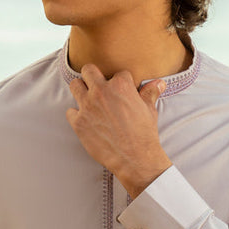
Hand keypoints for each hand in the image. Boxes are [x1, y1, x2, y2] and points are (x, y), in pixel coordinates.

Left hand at [67, 64, 171, 197]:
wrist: (134, 159)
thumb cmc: (144, 134)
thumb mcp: (149, 110)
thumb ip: (150, 93)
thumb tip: (159, 83)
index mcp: (120, 85)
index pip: (118, 73)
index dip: (121, 83)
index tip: (121, 92)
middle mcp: (101, 92)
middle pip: (88, 70)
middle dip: (92, 76)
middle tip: (97, 86)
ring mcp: (87, 106)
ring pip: (75, 85)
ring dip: (80, 91)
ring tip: (87, 100)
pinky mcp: (79, 123)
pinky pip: (70, 112)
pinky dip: (76, 115)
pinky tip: (85, 121)